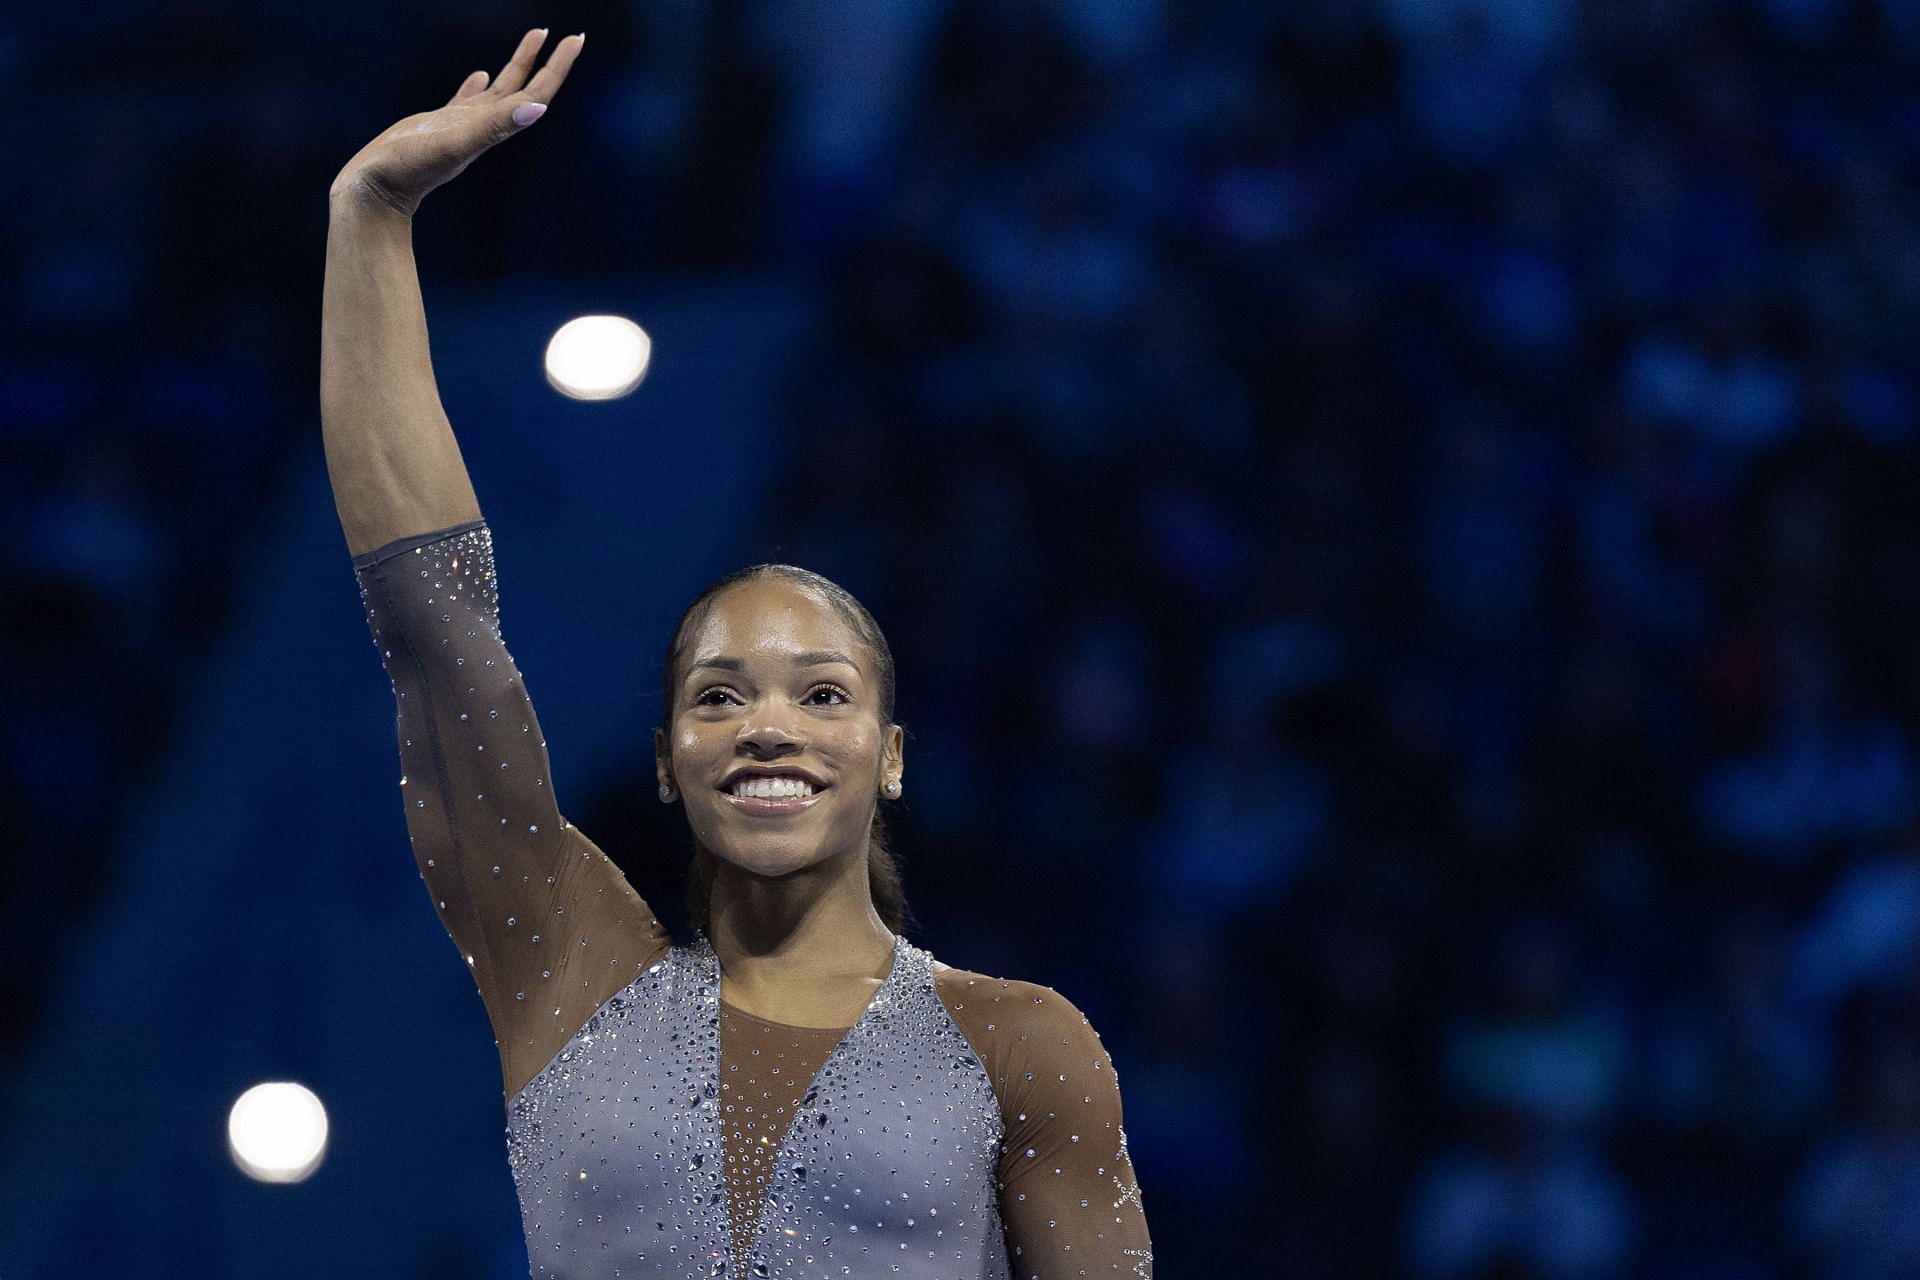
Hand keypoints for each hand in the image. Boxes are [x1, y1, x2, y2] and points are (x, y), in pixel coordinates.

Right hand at [329, 28, 583, 216]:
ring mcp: (462, 125)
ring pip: (500, 90)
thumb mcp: (454, 144)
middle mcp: (484, 125)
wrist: (375, 191)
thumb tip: (537, 109)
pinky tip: (482, 75)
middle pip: (526, 88)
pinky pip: (466, 99)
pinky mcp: (439, 125)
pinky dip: (478, 85)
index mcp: (493, 127)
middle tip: (570, 36)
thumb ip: (493, 126)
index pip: (536, 94)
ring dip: (519, 66)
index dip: (557, 68)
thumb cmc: (410, 169)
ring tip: (535, 40)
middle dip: (547, 62)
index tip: (576, 40)